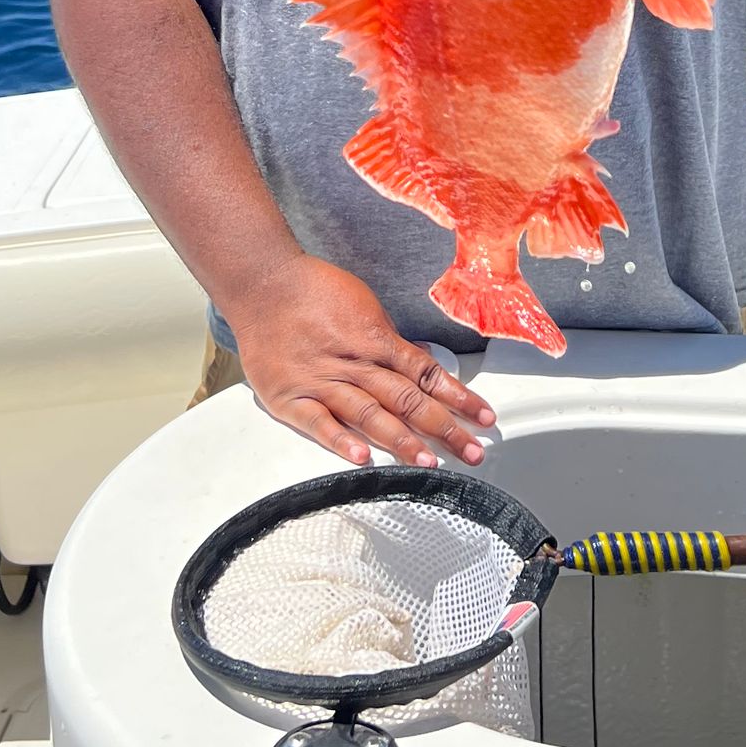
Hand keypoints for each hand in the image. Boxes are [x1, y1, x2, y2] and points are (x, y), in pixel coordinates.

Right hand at [231, 255, 496, 467]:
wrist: (261, 283)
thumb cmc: (313, 292)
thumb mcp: (363, 308)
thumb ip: (388, 342)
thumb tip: (420, 360)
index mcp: (376, 340)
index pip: (426, 374)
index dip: (458, 397)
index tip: (484, 418)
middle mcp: (354, 364)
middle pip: (406, 400)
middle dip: (443, 428)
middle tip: (472, 453)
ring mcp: (321, 381)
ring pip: (369, 414)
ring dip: (401, 440)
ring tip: (429, 463)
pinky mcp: (290, 397)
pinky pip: (318, 422)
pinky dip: (340, 440)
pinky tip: (362, 458)